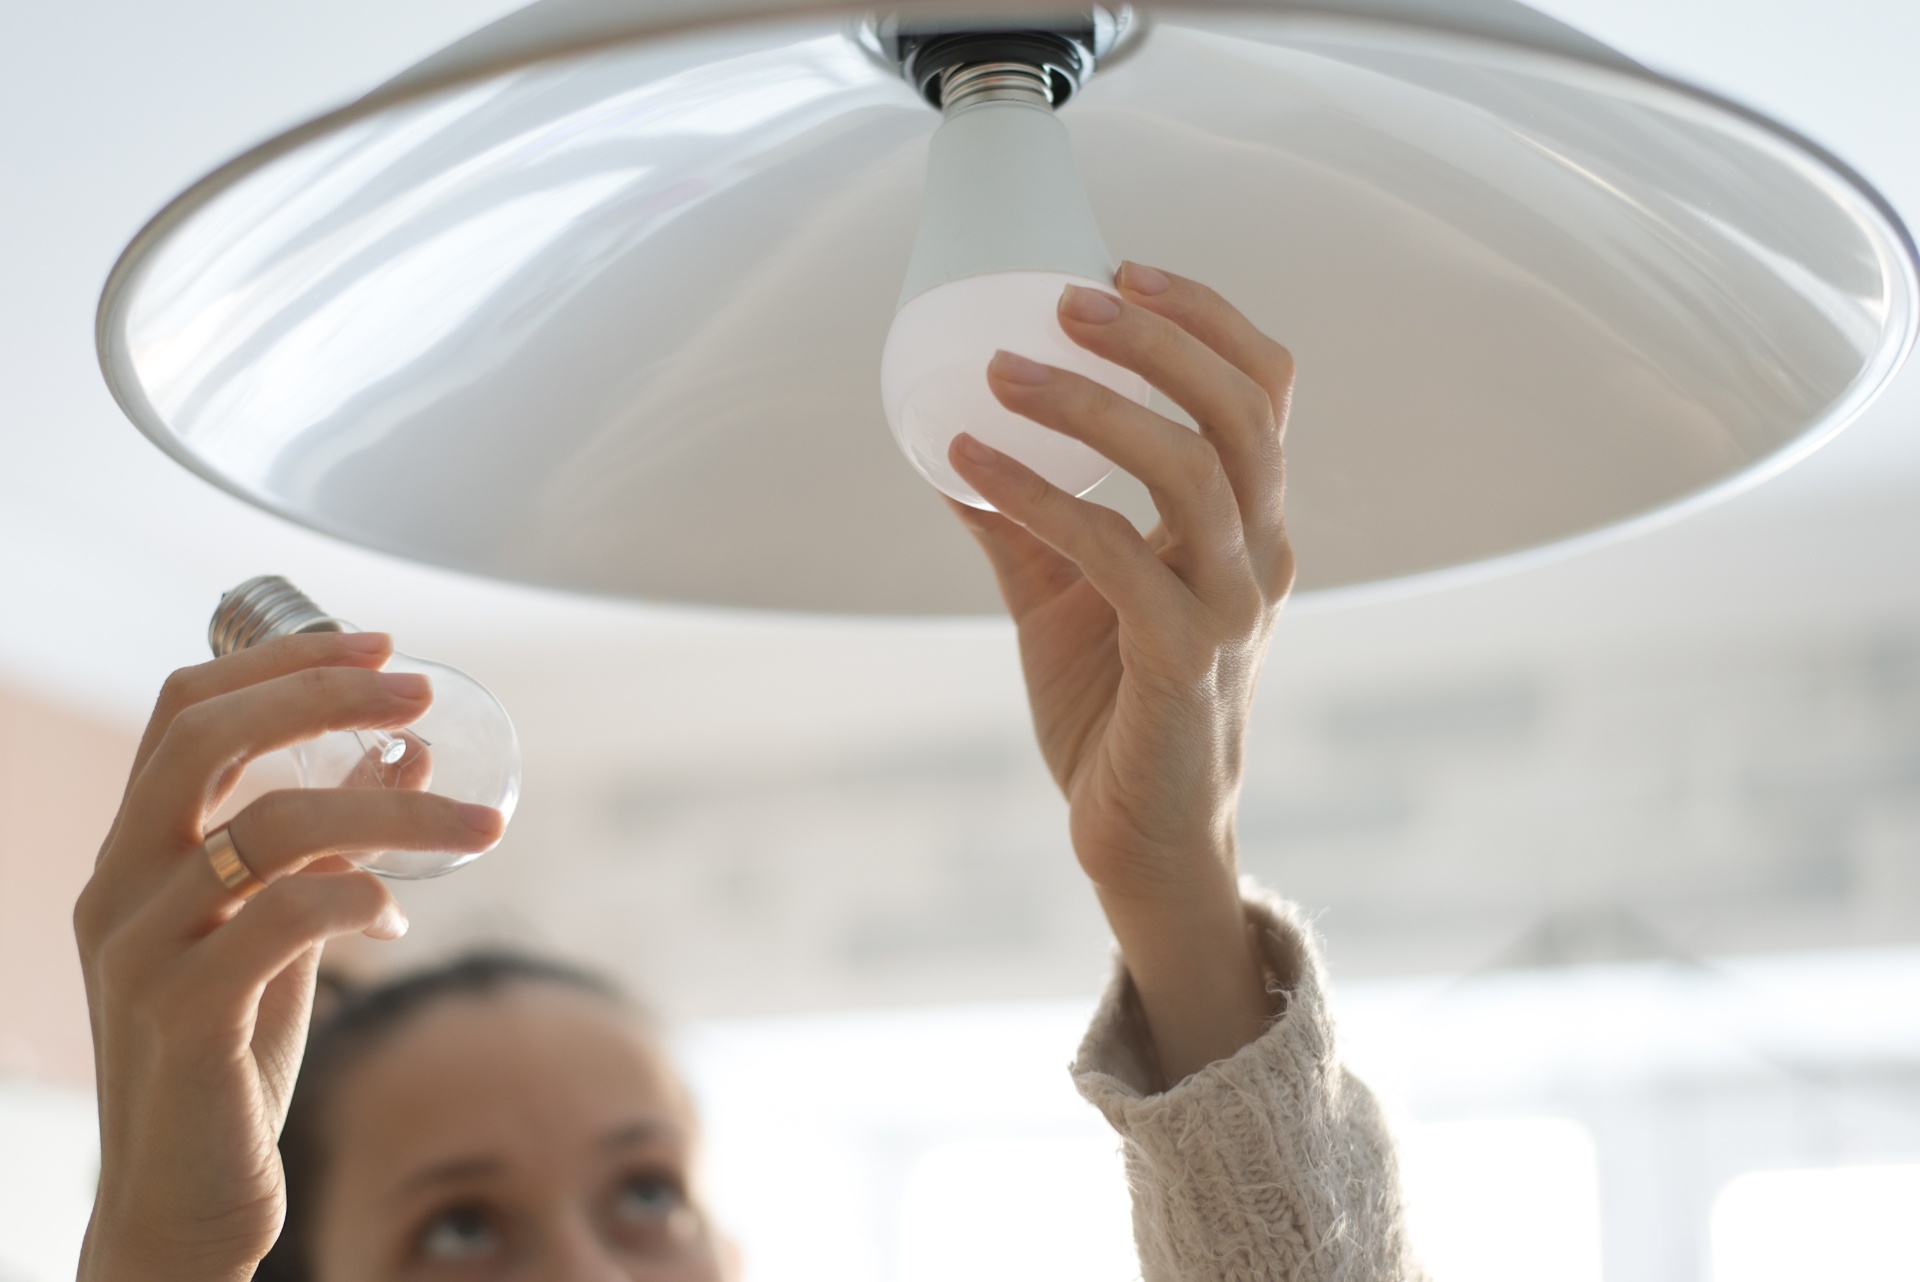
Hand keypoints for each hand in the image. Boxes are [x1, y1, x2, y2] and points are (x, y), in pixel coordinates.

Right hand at [73, 633, 504, 1281]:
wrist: (180, 1199)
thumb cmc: (231, 1055)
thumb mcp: (279, 931)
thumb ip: (326, 845)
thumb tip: (409, 753)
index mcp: (135, 852)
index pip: (185, 711)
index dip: (281, 661)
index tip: (380, 644)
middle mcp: (119, 886)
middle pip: (206, 738)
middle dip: (324, 695)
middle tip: (422, 693)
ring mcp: (141, 949)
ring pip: (273, 824)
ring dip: (398, 813)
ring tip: (481, 830)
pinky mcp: (183, 1013)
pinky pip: (286, 916)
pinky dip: (361, 899)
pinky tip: (395, 926)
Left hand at [949, 262, 1294, 1083]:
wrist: (1143, 839)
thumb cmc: (1114, 709)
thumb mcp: (1065, 594)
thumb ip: (1025, 519)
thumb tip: (946, 438)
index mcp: (1248, 528)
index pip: (1262, 391)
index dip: (1204, 318)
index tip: (1120, 268)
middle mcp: (1260, 556)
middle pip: (1242, 410)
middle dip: (1159, 337)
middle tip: (1067, 297)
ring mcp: (1233, 609)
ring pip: (1193, 468)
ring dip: (1091, 405)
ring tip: (1004, 367)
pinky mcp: (1185, 662)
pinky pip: (1118, 553)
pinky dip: (1040, 496)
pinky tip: (970, 464)